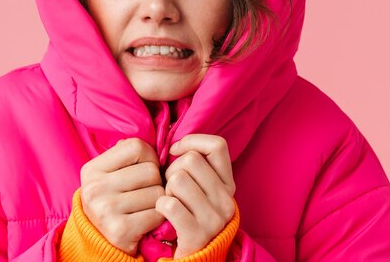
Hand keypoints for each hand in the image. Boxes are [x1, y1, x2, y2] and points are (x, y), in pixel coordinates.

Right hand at [79, 138, 165, 255]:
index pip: (136, 147)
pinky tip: (146, 220)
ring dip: (158, 200)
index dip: (149, 156)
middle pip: (150, 171)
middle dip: (155, 181)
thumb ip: (127, 155)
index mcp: (92, 169)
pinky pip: (158, 213)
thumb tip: (158, 143)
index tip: (144, 168)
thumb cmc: (113, 199)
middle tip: (145, 191)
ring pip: (157, 192)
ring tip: (145, 205)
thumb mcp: (110, 174)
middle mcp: (95, 188)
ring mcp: (106, 210)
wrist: (101, 240)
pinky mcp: (120, 230)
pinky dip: (158, 216)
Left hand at [157, 134, 235, 258]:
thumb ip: (194, 165)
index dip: (192, 141)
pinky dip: (160, 205)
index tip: (177, 151)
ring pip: (177, 179)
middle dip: (172, 170)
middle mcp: (226, 200)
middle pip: (190, 160)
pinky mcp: (197, 235)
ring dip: (166, 189)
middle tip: (172, 187)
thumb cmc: (188, 214)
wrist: (194, 258)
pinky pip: (169, 204)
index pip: (217, 145)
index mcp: (228, 184)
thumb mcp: (200, 189)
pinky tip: (164, 213)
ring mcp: (214, 218)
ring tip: (170, 201)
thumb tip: (173, 139)